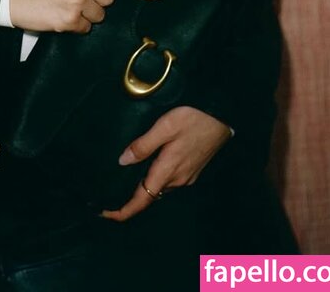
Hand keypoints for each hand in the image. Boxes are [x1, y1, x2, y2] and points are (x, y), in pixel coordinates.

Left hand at [101, 106, 231, 221]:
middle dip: (130, 198)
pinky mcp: (192, 169)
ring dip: (143, 188)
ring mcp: (187, 176)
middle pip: (150, 195)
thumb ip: (144, 145)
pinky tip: (147, 168)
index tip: (107, 213)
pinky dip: (154, 179)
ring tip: (124, 180)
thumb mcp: (164, 127)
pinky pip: (169, 180)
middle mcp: (178, 180)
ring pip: (159, 187)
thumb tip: (123, 161)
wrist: (222, 117)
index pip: (143, 199)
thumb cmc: (193, 119)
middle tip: (110, 192)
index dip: (125, 210)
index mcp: (168, 171)